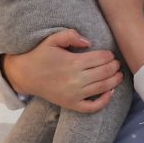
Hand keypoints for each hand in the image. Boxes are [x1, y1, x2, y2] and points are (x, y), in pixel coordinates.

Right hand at [2, 29, 124, 112]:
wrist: (25, 75)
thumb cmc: (40, 55)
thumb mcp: (52, 39)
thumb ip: (70, 35)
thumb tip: (89, 42)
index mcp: (73, 62)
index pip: (101, 58)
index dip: (110, 56)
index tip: (111, 54)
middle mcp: (76, 79)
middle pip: (105, 72)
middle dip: (115, 67)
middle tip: (117, 64)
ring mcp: (74, 94)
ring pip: (103, 88)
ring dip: (115, 81)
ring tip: (119, 75)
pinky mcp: (71, 104)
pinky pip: (92, 107)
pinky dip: (104, 101)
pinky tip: (110, 92)